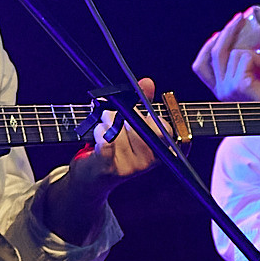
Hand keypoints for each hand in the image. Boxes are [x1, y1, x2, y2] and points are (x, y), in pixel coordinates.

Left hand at [71, 77, 162, 191]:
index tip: (145, 111)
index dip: (156, 120)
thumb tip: (147, 82)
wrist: (93, 178)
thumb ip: (142, 102)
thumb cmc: (115, 147)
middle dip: (125, 114)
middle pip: (139, 126)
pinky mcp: (108, 169)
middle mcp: (146, 161)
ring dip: (107, 122)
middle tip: (114, 113)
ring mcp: (128, 167)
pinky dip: (102, 134)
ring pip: (118, 130)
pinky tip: (100, 131)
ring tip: (102, 126)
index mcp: (158, 151)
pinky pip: (107, 146)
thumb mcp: (132, 124)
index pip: (166, 131)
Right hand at [194, 10, 259, 102]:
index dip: (207, 46)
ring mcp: (229, 89)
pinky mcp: (240, 85)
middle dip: (227, 31)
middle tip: (240, 18)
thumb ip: (245, 64)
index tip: (219, 32)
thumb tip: (242, 40)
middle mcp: (221, 91)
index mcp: (221, 90)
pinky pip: (247, 57)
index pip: (200, 66)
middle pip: (214, 53)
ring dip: (256, 54)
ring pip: (235, 53)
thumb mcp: (256, 76)